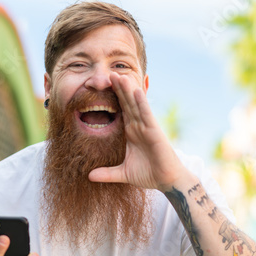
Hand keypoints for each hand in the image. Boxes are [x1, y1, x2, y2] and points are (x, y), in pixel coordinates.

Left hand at [89, 72, 186, 190]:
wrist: (167, 181)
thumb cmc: (148, 174)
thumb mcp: (123, 173)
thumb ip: (107, 173)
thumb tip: (88, 176)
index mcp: (130, 132)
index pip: (120, 111)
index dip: (112, 98)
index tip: (100, 86)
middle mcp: (138, 126)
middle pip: (126, 103)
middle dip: (118, 88)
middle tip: (108, 73)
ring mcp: (147, 127)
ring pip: (136, 105)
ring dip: (128, 90)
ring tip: (119, 75)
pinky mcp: (155, 131)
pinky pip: (147, 114)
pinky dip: (142, 103)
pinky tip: (136, 91)